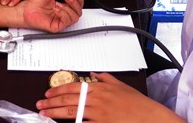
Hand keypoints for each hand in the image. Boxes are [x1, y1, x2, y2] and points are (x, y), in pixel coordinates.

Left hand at [17, 0, 82, 32]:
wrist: (23, 8)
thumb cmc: (32, 2)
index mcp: (61, 7)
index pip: (75, 7)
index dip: (79, 1)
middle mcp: (61, 15)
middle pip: (77, 13)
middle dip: (75, 4)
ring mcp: (58, 21)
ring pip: (74, 18)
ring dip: (68, 9)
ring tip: (59, 4)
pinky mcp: (55, 27)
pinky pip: (65, 22)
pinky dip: (63, 14)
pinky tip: (57, 9)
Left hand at [37, 73, 182, 121]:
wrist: (151, 119)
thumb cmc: (139, 105)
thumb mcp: (122, 87)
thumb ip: (106, 79)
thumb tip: (94, 74)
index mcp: (101, 88)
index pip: (74, 87)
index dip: (59, 89)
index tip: (48, 92)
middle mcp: (97, 99)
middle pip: (69, 99)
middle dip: (52, 101)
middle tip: (40, 103)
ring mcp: (99, 113)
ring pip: (72, 111)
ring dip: (56, 112)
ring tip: (44, 113)